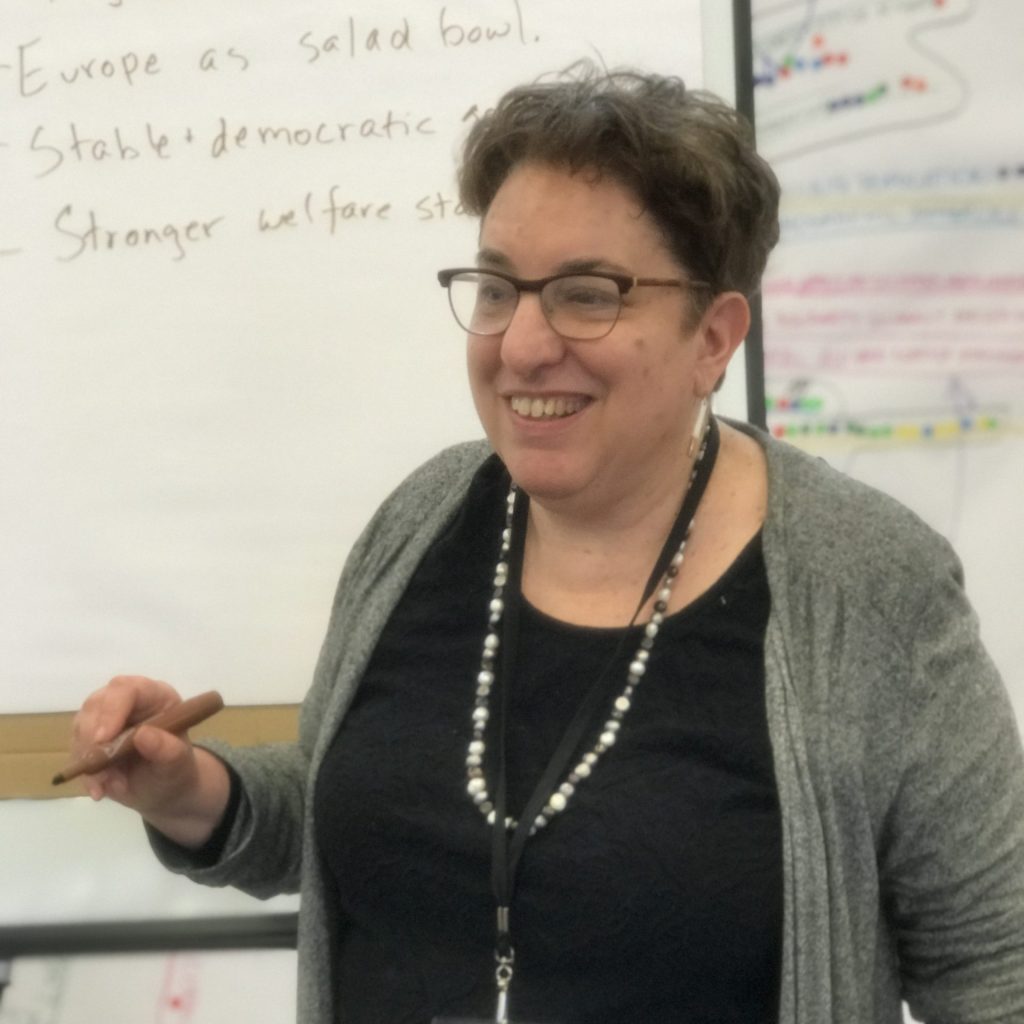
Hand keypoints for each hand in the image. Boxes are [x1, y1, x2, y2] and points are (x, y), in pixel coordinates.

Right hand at [71, 675, 229, 847]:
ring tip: (110, 785)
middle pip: (96, 704)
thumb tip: (144, 735)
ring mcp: (105, 717)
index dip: (112, 709)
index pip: (128, 688)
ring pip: (81, 727)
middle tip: (101, 771)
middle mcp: (127, 701)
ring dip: (89, 760)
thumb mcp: (179, 765)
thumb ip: (168, 750)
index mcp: (156, 696)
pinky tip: (99, 790)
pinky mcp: (89, 737)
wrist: (163, 790)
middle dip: (92, 739)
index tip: (103, 740)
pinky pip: (75, 750)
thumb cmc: (176, 770)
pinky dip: (84, 772)